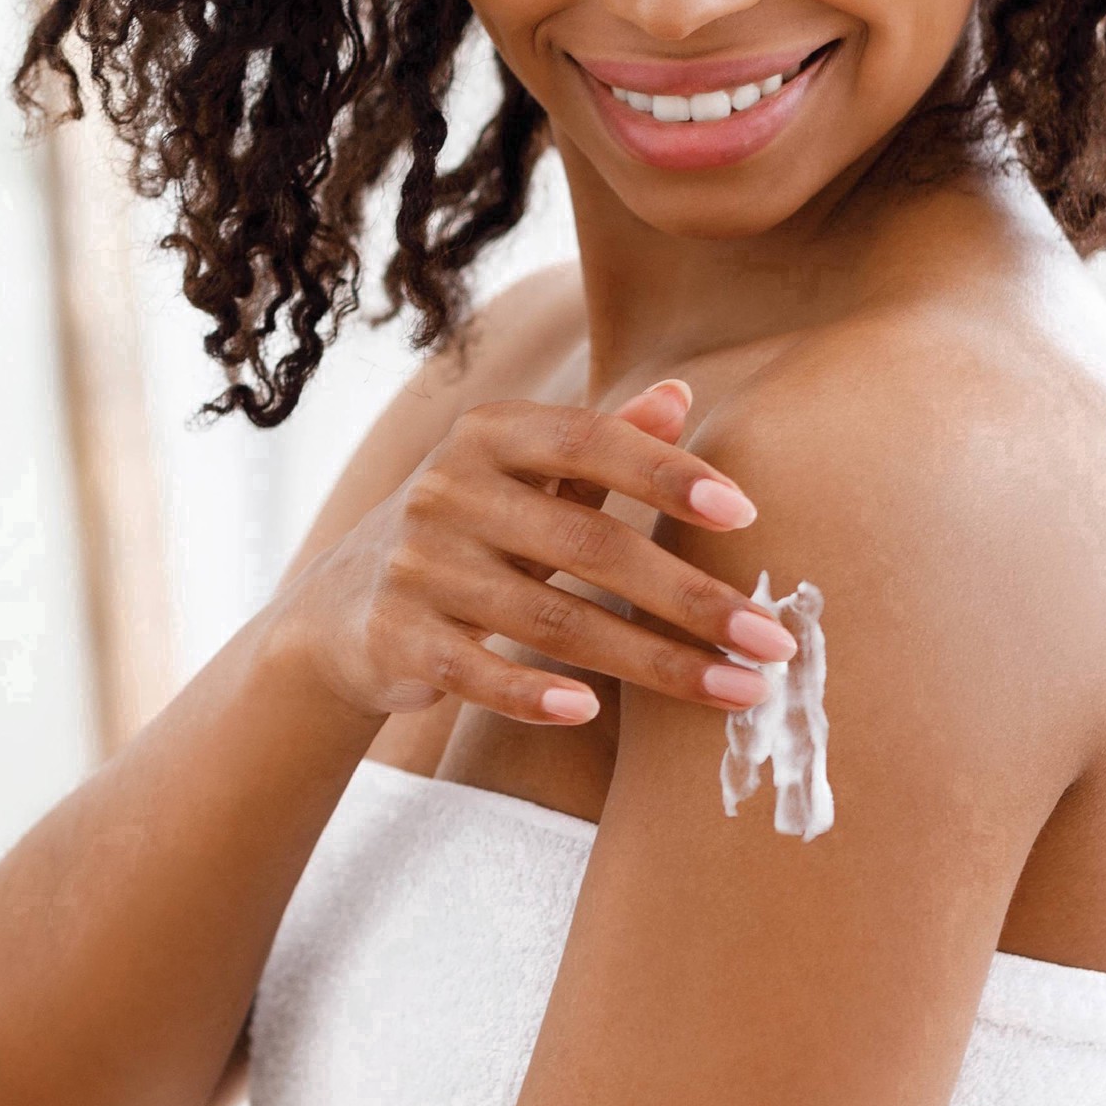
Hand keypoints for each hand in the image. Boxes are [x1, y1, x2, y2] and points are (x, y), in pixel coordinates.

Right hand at [277, 380, 799, 725]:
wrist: (335, 612)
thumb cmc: (463, 534)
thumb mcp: (520, 478)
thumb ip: (601, 442)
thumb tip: (680, 394)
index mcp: (491, 436)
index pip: (591, 442)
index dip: (666, 474)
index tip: (744, 514)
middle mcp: (450, 490)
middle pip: (591, 545)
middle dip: (691, 599)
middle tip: (770, 642)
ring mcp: (419, 566)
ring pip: (552, 619)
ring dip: (652, 663)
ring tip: (732, 692)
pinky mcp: (394, 637)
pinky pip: (473, 669)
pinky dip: (529, 692)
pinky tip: (587, 711)